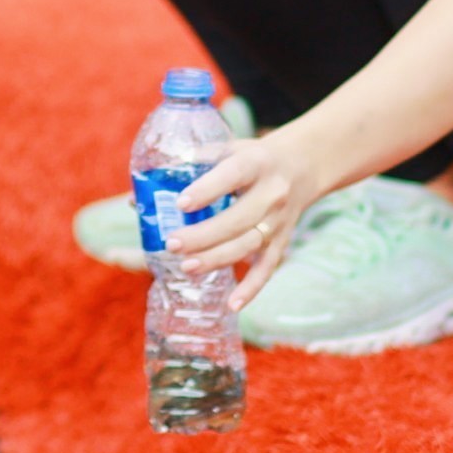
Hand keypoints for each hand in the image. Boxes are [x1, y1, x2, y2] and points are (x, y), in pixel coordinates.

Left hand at [170, 132, 321, 309]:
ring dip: (217, 259)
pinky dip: (252, 288)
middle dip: (204, 235)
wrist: (301, 167)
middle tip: (172, 244)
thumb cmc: (253, 158)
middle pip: (238, 219)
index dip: (207, 190)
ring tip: (187, 267)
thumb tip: (151, 184)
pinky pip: (267, 268)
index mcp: (256, 163)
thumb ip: (196, 161)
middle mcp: (272, 193)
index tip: (181, 204)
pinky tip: (233, 305)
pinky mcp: (282, 242)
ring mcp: (279, 221)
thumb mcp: (230, 147)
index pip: (232, 175)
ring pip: (249, 245)